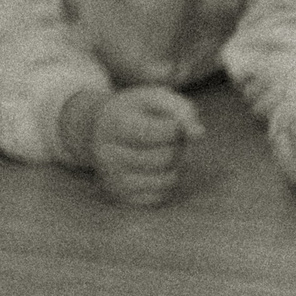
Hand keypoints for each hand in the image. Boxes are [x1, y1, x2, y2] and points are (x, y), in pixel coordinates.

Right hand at [86, 85, 203, 206]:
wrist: (97, 129)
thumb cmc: (135, 112)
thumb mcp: (153, 99)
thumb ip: (180, 108)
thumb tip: (198, 134)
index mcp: (114, 123)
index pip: (163, 132)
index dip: (175, 127)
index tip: (167, 121)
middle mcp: (107, 153)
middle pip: (166, 157)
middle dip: (175, 147)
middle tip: (164, 139)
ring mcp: (111, 177)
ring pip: (166, 180)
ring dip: (173, 167)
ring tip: (159, 153)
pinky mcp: (120, 197)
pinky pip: (160, 197)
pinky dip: (164, 184)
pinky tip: (152, 170)